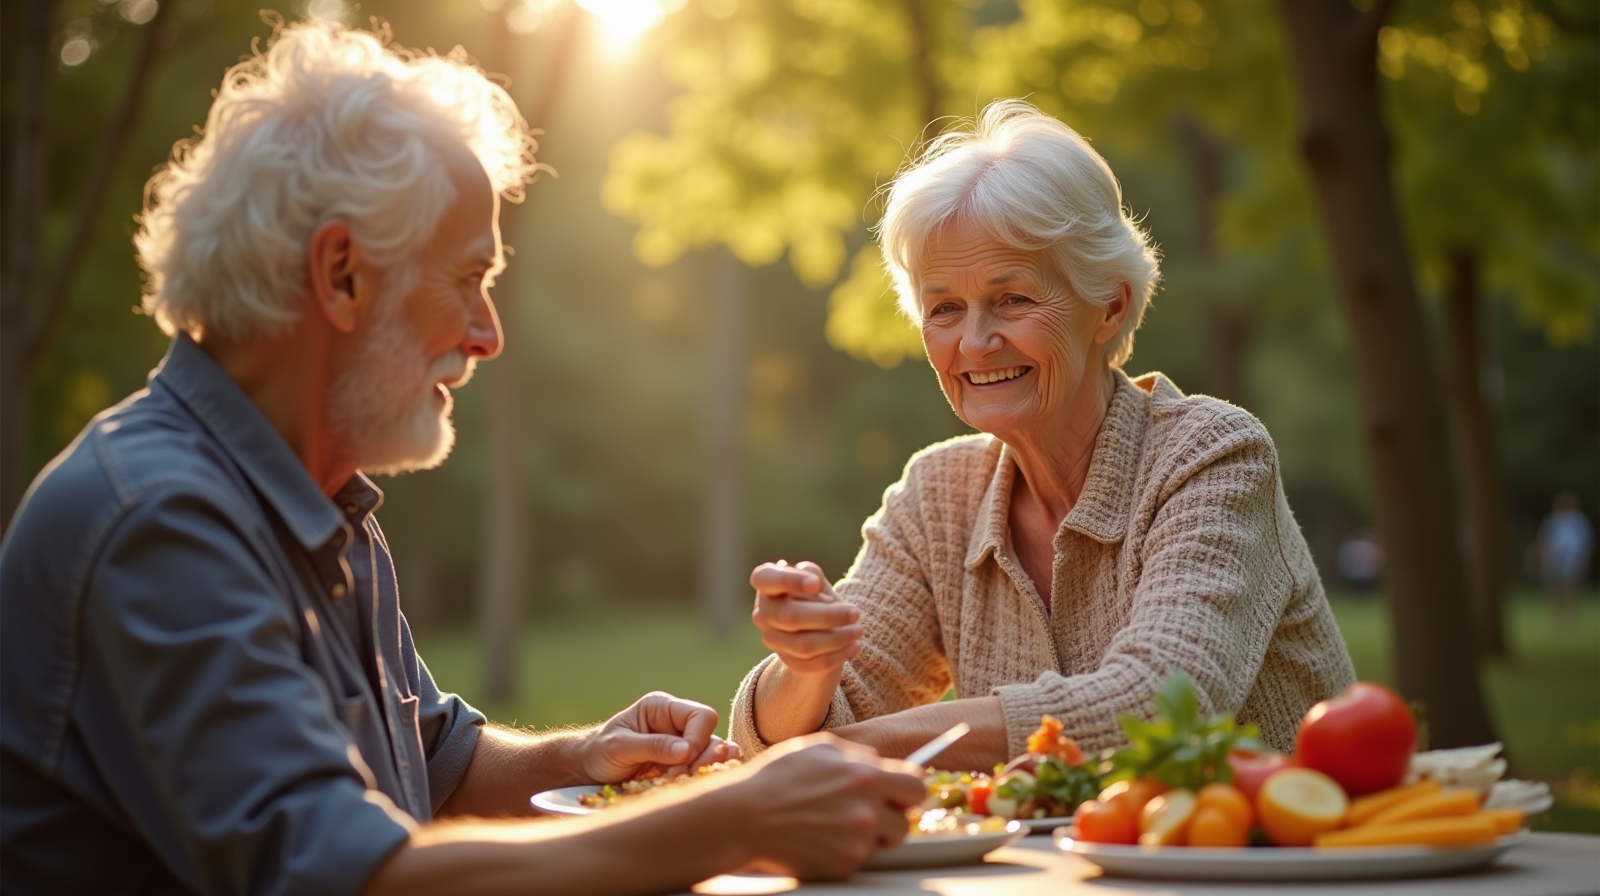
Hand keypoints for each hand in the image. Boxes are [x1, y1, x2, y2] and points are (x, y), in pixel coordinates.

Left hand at [581, 692, 739, 783]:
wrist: (588, 771)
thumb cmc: (599, 752)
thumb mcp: (620, 747)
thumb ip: (653, 746)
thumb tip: (686, 750)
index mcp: (663, 708)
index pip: (701, 716)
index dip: (698, 739)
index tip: (681, 761)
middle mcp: (678, 723)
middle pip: (712, 736)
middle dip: (703, 759)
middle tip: (681, 778)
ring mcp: (682, 745)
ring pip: (713, 756)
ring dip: (704, 772)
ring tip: (683, 784)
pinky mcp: (683, 766)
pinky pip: (704, 771)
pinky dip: (702, 780)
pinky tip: (692, 788)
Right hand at [728, 734, 925, 879]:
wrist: (745, 818)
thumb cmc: (778, 778)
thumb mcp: (819, 749)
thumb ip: (858, 757)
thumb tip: (882, 766)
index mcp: (864, 776)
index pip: (916, 785)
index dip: (909, 789)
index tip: (901, 793)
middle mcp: (866, 811)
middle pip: (907, 820)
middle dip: (893, 815)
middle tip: (871, 811)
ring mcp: (856, 842)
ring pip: (886, 842)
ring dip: (872, 835)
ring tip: (840, 824)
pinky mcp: (844, 865)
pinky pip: (861, 858)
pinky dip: (848, 850)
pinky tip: (823, 837)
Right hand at [750, 561, 861, 678]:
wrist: (815, 627)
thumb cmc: (814, 595)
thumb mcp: (814, 580)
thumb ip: (812, 575)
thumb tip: (814, 582)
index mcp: (766, 585)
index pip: (764, 579)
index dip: (788, 580)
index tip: (815, 584)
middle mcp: (763, 613)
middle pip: (789, 616)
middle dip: (827, 616)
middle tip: (855, 613)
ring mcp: (773, 640)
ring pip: (803, 645)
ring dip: (837, 638)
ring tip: (858, 631)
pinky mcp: (788, 662)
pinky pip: (813, 664)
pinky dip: (837, 655)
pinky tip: (854, 646)